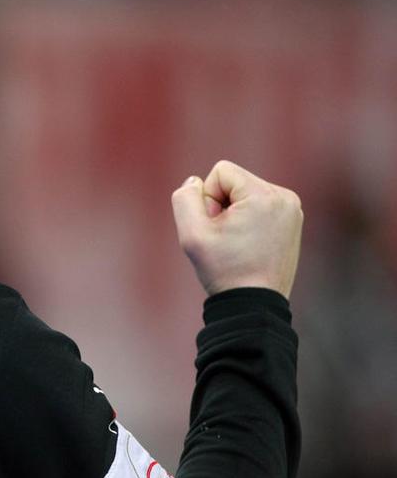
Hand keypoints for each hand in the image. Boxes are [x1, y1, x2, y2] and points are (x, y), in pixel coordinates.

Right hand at [171, 160, 302, 297]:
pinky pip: (259, 205)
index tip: (216, 228)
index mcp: (264, 195)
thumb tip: (194, 182)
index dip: (208, 199)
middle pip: (235, 181)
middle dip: (222, 205)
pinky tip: (248, 245)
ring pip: (246, 193)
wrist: (254, 305)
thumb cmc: (224, 270)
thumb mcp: (191, 234)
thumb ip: (185, 199)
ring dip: (234, 213)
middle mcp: (285, 197)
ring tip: (237, 243)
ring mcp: (293, 210)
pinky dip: (248, 220)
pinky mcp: (293, 221)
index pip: (221, 172)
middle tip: (226, 238)